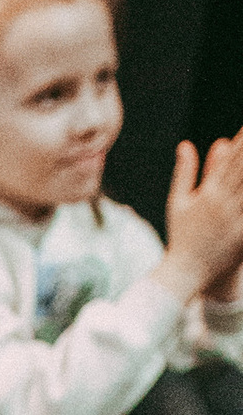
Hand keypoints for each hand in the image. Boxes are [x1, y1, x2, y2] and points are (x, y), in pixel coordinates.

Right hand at [161, 136, 242, 303]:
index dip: (240, 142)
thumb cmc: (181, 236)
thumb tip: (186, 144)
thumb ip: (185, 172)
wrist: (185, 272)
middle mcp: (223, 204)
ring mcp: (235, 219)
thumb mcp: (178, 201)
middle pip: (242, 170)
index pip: (229, 160)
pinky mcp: (242, 235)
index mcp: (207, 193)